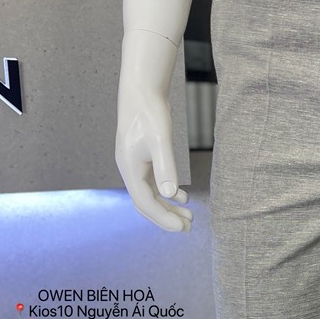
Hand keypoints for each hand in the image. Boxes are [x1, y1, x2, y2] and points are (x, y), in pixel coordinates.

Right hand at [115, 86, 192, 232]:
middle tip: (189, 228)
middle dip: (166, 218)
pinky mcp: (143, 158)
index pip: (145, 203)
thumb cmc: (150, 112)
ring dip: (169, 207)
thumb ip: (165, 167)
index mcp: (130, 169)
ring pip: (151, 195)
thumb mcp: (160, 140)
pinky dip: (168, 193)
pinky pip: (154, 184)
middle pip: (146, 203)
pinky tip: (184, 197)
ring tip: (189, 217)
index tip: (183, 228)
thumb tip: (170, 195)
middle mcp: (130, 170)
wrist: (142, 89)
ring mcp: (135, 165)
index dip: (163, 218)